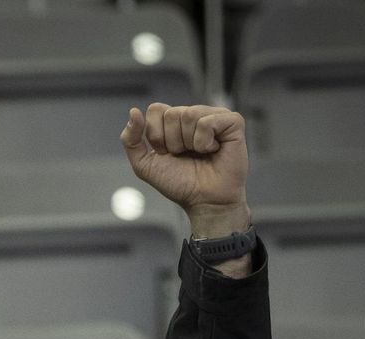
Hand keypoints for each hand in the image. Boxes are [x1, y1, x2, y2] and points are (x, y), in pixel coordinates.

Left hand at [122, 103, 250, 237]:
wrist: (204, 202)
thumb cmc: (180, 183)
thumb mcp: (144, 164)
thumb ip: (131, 140)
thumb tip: (134, 111)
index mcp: (174, 121)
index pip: (156, 110)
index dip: (157, 136)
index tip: (167, 153)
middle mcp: (194, 114)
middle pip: (171, 113)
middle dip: (173, 142)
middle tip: (186, 156)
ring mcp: (214, 116)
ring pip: (189, 115)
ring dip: (189, 143)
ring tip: (200, 154)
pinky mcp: (232, 122)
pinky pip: (208, 121)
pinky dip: (205, 142)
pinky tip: (213, 150)